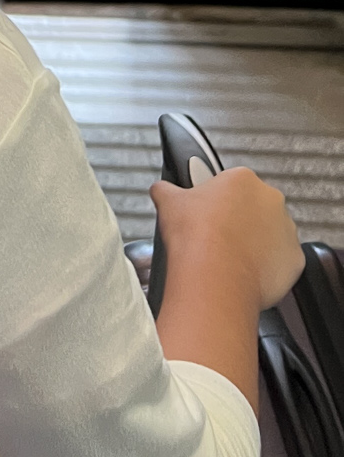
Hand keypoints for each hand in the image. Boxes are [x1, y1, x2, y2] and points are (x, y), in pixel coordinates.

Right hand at [152, 166, 303, 310]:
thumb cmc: (195, 236)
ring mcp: (287, 231)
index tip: (207, 216)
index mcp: (243, 179)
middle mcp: (271, 200)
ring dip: (255, 243)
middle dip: (240, 221)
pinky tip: (245, 274)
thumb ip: (166, 190)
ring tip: (229, 259)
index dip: (217, 202)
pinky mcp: (295, 260)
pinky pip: (281, 262)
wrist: (214, 277)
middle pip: (255, 208)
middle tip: (217, 237)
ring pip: (270, 235)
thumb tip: (160, 189)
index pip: (232, 185)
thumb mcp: (168, 202)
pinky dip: (266, 268)